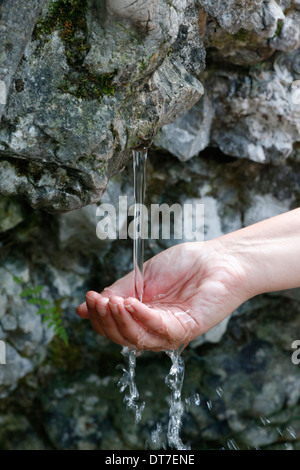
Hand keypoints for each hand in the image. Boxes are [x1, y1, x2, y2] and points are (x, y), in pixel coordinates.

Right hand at [77, 240, 248, 351]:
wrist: (217, 258)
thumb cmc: (184, 265)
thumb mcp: (142, 278)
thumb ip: (116, 293)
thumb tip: (83, 309)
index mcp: (143, 316)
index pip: (114, 327)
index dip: (98, 316)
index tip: (89, 297)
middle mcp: (155, 328)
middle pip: (122, 337)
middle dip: (105, 320)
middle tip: (97, 300)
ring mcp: (171, 331)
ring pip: (137, 339)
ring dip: (119, 322)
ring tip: (111, 302)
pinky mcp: (186, 329)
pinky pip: (159, 329)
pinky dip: (141, 318)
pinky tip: (130, 303)